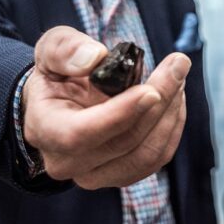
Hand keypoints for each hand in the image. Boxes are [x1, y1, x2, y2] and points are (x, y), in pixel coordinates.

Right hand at [22, 26, 189, 188]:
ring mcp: (96, 174)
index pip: (80, 134)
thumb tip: (94, 58)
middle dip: (159, 101)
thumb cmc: (57, 74)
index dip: (120, 114)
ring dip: (171, 113)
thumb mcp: (51, 50)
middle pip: (124, 142)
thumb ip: (66, 49)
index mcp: (46, 130)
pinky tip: (174, 98)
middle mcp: (68, 162)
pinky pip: (157, 157)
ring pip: (147, 154)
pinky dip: (172, 126)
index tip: (152, 90)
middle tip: (177, 65)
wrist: (59, 102)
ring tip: (177, 77)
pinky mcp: (122, 173)